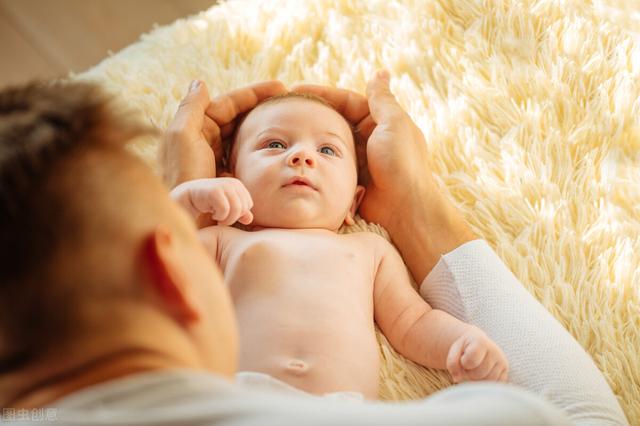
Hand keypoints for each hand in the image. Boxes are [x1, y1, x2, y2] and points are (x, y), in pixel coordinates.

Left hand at [160, 79, 286, 187]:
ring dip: (266, 129)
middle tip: (290, 102)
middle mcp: (209, 142)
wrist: (186, 215)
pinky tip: (281, 150)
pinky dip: (265, 153)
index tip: (281, 87)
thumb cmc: (181, 175)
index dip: (254, 93)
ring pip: (247, 138)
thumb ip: (191, 108)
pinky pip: (251, 160)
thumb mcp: (182, 137)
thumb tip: (200, 82)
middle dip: (263, 108)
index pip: (230, 104)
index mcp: (198, 128)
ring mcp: (221, 161)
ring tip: (289, 121)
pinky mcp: (231, 179)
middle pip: (240, 119)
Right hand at [171, 178, 253, 225]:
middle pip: (243, 208)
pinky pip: (225, 210)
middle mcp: (233, 183)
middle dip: (233, 218)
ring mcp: (224, 186)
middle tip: (222, 219)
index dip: (239, 214)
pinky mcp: (215, 191)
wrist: (189, 197)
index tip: (227, 214)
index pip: (248, 205)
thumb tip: (250, 219)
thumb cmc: (209, 203)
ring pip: (236, 210)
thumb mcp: (228, 208)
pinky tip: (212, 213)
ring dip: (227, 219)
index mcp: (238, 185)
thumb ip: (240, 213)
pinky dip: (219, 216)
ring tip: (218, 218)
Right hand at [293, 71, 431, 227]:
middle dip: (312, 115)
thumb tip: (381, 72)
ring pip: (329, 144)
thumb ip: (382, 100)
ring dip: (310, 138)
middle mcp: (370, 139)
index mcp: (381, 122)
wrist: (405, 209)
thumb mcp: (393, 125)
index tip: (294, 92)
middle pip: (335, 121)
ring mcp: (359, 160)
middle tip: (284, 110)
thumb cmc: (402, 164)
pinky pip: (329, 166)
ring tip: (284, 131)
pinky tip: (298, 156)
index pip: (346, 102)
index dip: (321, 94)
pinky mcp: (351, 180)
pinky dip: (315, 161)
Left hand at [446, 326, 508, 382]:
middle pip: (479, 374)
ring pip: (487, 381)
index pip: (471, 360)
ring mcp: (502, 363)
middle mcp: (495, 351)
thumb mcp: (454, 350)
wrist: (477, 345)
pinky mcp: (505, 373)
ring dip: (477, 380)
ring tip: (474, 369)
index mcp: (481, 342)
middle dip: (469, 373)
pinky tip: (481, 374)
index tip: (463, 358)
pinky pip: (493, 385)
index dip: (463, 363)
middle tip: (468, 366)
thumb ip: (452, 363)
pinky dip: (484, 383)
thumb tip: (457, 379)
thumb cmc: (464, 349)